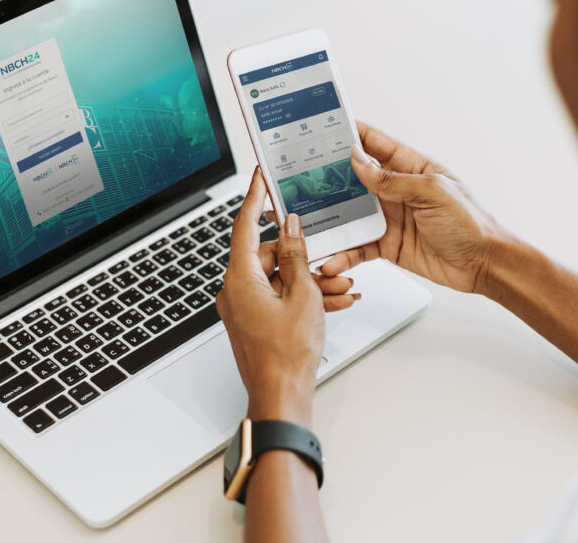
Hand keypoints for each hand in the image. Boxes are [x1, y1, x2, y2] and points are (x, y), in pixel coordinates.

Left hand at [217, 170, 342, 424]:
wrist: (282, 398)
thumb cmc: (288, 355)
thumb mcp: (303, 295)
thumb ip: (297, 255)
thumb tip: (291, 227)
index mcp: (240, 279)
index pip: (245, 225)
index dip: (256, 198)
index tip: (261, 177)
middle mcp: (236, 291)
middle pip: (270, 255)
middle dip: (305, 257)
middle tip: (333, 263)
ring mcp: (244, 308)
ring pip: (280, 279)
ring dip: (311, 281)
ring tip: (341, 288)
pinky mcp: (255, 322)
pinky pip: (280, 299)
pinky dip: (305, 298)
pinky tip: (335, 301)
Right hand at [319, 122, 504, 293]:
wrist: (483, 264)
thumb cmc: (470, 222)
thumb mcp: (431, 192)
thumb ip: (392, 179)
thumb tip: (359, 161)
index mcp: (410, 167)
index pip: (375, 143)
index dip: (350, 134)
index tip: (323, 127)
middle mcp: (396, 190)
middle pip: (354, 178)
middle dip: (329, 178)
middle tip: (302, 176)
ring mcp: (390, 217)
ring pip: (350, 214)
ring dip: (331, 220)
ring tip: (310, 224)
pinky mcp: (387, 245)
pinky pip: (358, 246)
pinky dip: (344, 253)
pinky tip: (333, 259)